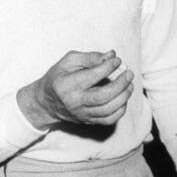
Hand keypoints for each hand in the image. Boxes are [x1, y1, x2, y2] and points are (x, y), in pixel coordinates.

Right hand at [17, 49, 133, 130]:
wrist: (46, 102)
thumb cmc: (58, 77)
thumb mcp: (68, 61)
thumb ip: (90, 57)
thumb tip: (111, 55)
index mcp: (66, 84)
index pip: (91, 76)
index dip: (108, 67)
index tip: (116, 60)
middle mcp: (74, 102)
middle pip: (102, 96)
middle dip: (120, 84)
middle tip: (129, 73)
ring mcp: (82, 113)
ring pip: (108, 110)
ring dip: (124, 96)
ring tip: (129, 84)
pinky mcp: (88, 121)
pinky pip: (109, 120)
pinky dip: (121, 109)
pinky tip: (123, 98)